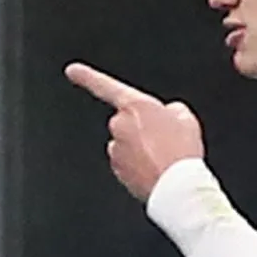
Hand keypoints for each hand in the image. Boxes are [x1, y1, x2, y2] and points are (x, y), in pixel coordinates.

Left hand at [64, 63, 204, 202]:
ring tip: (163, 157)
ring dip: (140, 148)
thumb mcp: (185, 117)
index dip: (87, 77)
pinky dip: (139, 165)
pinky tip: (156, 169)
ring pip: (126, 144)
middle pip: (126, 122)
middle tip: (163, 140)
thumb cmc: (181, 150)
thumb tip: (166, 116)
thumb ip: (169, 109)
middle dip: (140, 129)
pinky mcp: (118, 171)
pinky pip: (127, 163)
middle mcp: (120, 126)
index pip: (105, 86)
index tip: (72, 71)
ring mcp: (116, 150)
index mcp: (134, 106)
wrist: (177, 186)